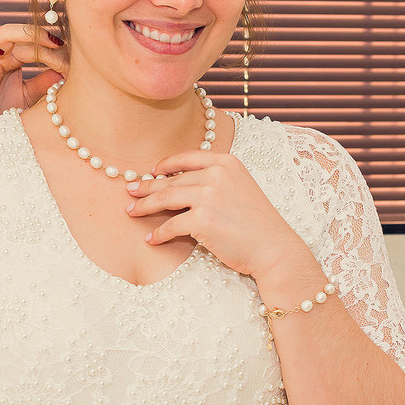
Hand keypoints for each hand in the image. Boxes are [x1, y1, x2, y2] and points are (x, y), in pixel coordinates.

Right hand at [0, 24, 66, 127]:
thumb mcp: (28, 97)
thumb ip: (44, 83)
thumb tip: (67, 72)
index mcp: (15, 61)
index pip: (35, 44)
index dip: (51, 47)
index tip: (70, 53)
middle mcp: (2, 57)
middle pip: (22, 34)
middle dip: (42, 35)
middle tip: (60, 41)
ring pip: (3, 35)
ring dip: (24, 33)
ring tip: (44, 41)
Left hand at [125, 150, 306, 278]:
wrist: (274, 248)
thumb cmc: (257, 223)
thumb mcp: (240, 188)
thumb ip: (216, 180)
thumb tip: (180, 183)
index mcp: (226, 162)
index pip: (187, 156)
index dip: (166, 164)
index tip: (151, 171)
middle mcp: (216, 174)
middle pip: (172, 180)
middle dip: (148, 187)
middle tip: (131, 191)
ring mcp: (208, 196)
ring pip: (165, 199)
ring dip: (145, 207)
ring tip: (131, 212)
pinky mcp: (201, 220)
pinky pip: (171, 225)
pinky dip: (158, 233)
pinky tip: (151, 238)